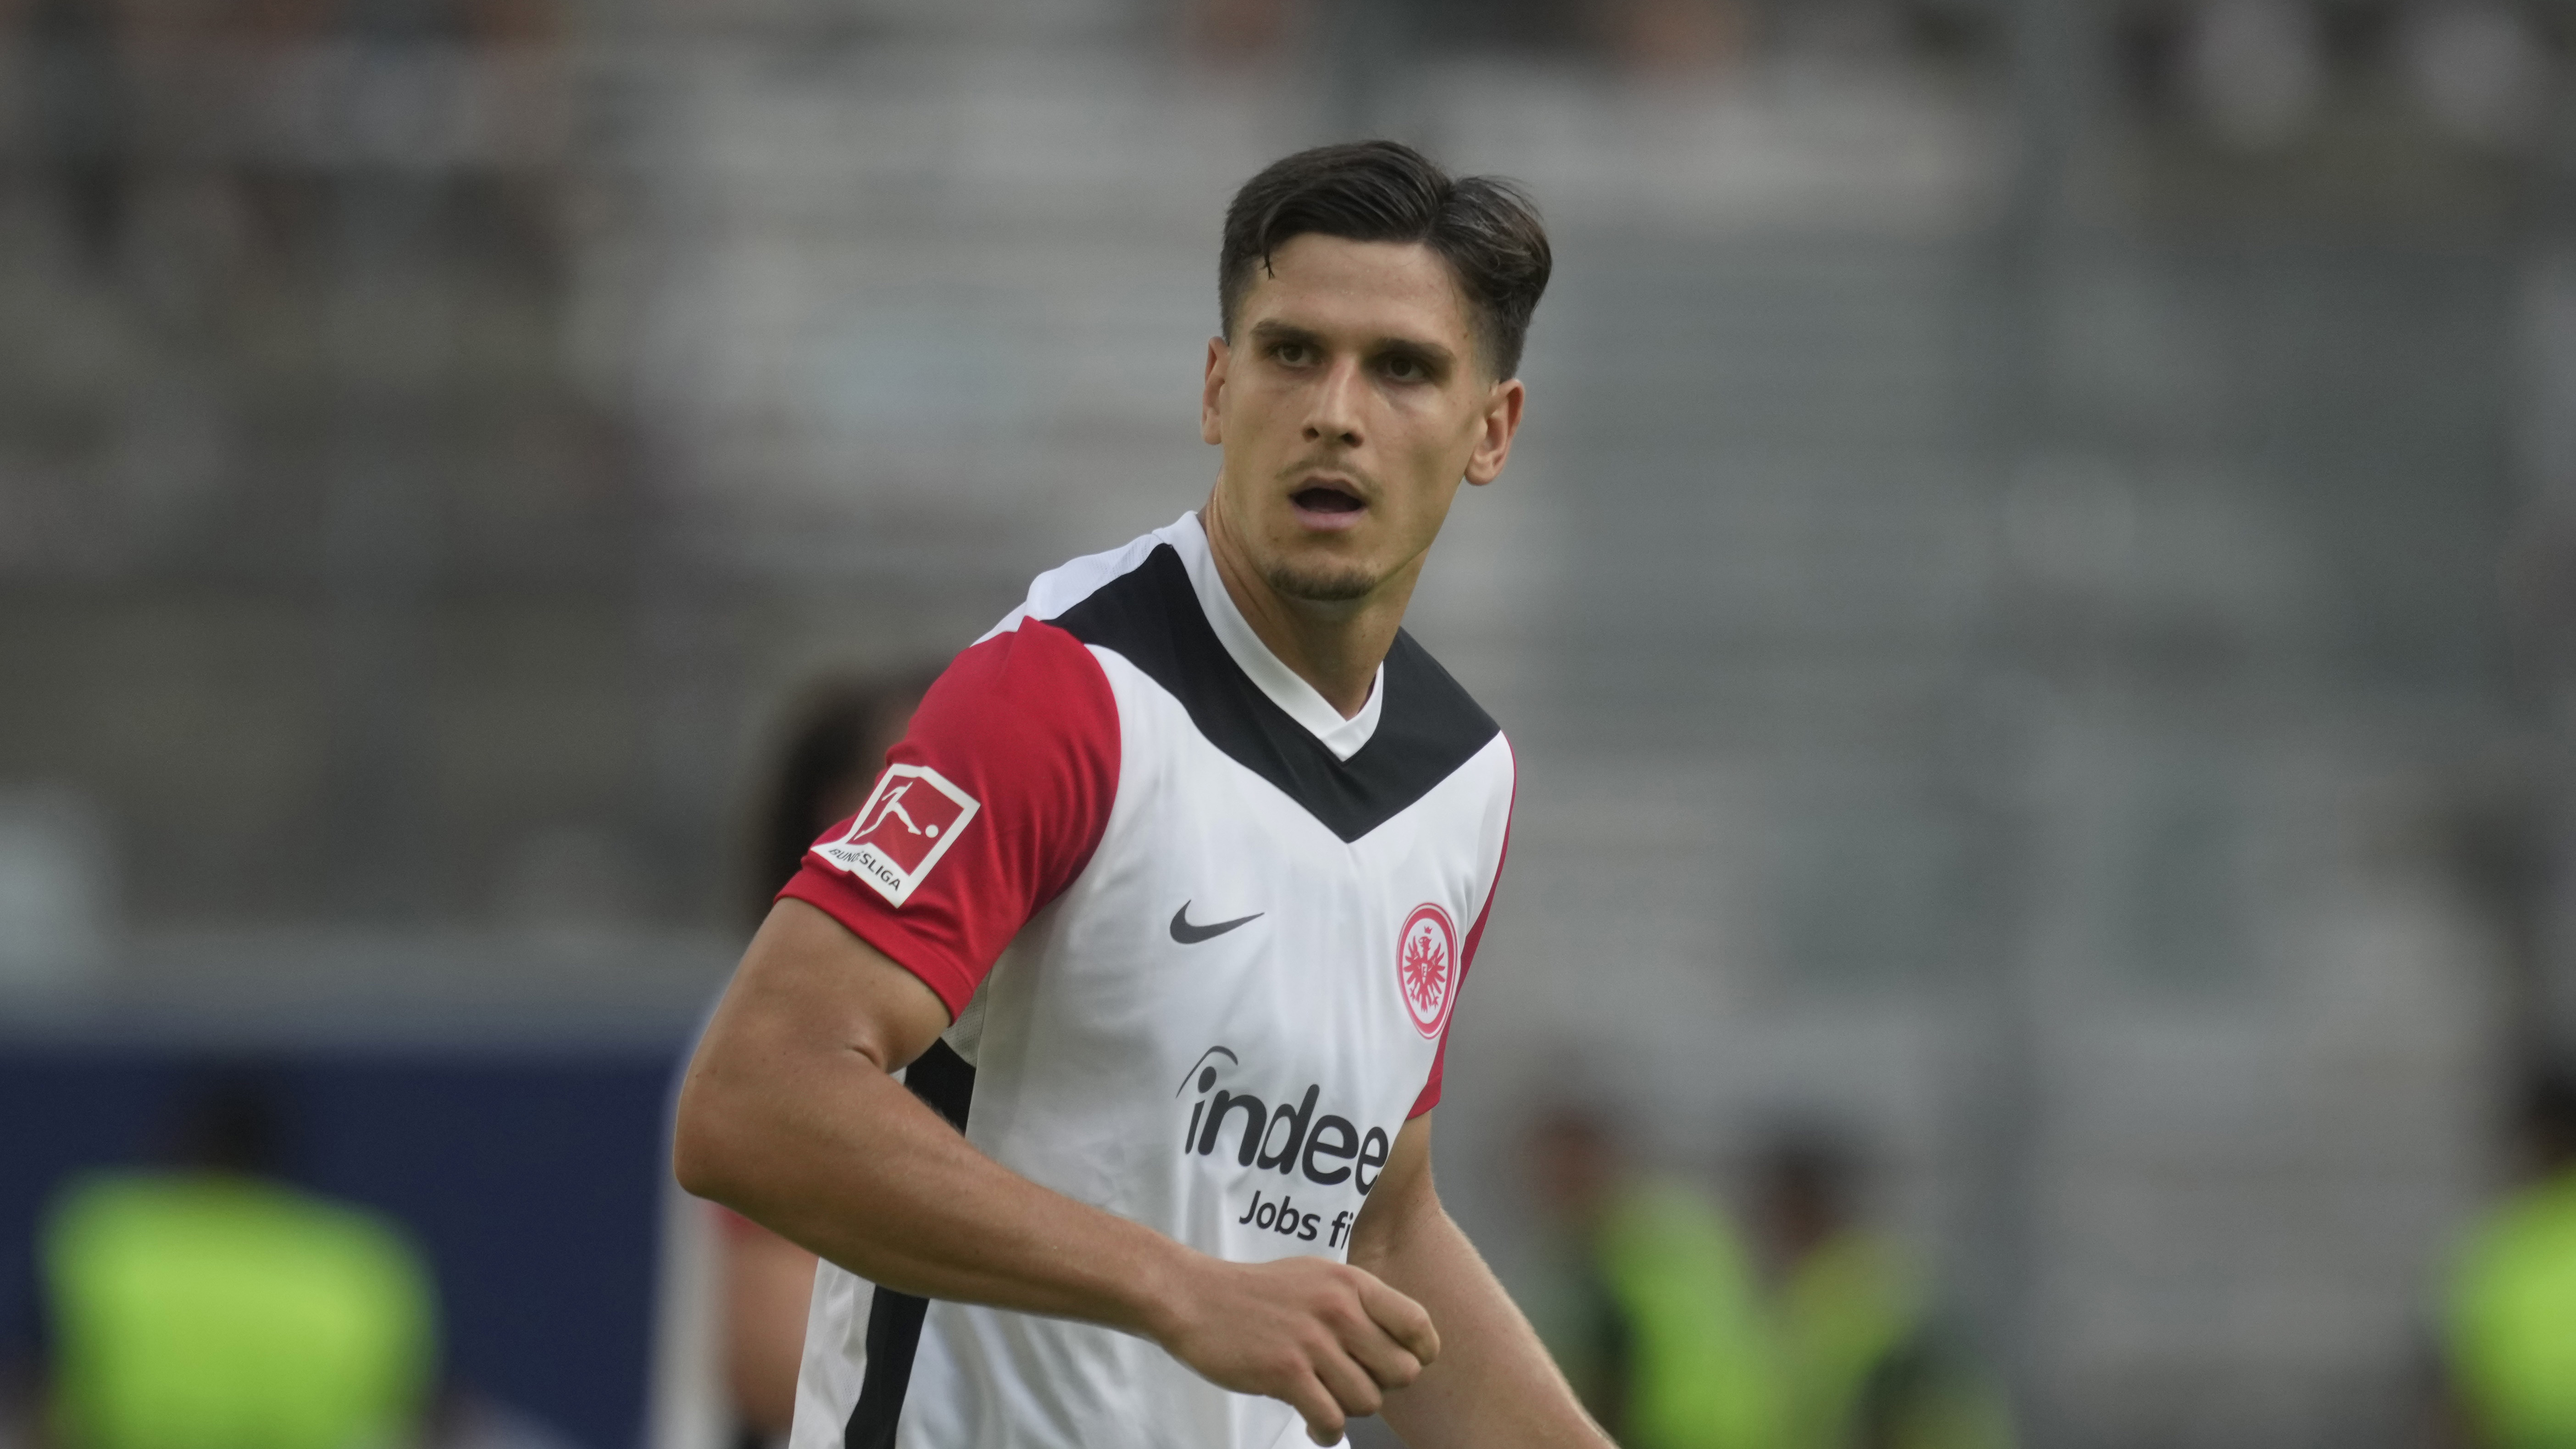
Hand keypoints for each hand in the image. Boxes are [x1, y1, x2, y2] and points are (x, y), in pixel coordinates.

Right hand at [1156, 1254, 1441, 1444]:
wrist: (1195, 1298)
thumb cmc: (1258, 1294)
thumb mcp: (1318, 1277)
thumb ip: (1359, 1304)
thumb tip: (1402, 1345)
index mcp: (1351, 1283)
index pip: (1418, 1324)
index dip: (1420, 1353)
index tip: (1400, 1364)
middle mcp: (1339, 1309)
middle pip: (1401, 1371)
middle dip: (1381, 1386)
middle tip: (1352, 1384)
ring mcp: (1312, 1341)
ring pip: (1368, 1401)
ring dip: (1349, 1409)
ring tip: (1326, 1401)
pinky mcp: (1285, 1373)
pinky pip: (1331, 1420)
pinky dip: (1326, 1431)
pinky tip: (1312, 1424)